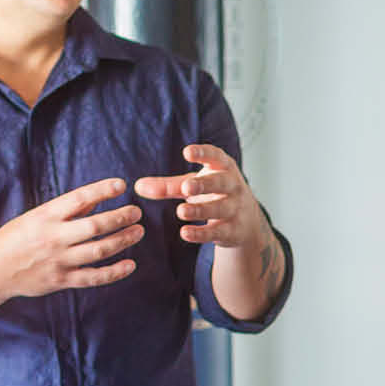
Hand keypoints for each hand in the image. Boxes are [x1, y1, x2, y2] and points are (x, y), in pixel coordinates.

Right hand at [0, 177, 145, 298]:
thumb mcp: (35, 218)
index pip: (79, 198)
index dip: (102, 190)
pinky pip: (94, 277)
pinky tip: (130, 265)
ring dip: (123, 240)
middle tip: (136, 212)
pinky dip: (114, 272)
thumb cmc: (14, 239)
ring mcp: (59, 260)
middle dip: (120, 217)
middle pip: (95, 226)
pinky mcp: (62, 280)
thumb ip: (65, 212)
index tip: (121, 185)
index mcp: (45, 216)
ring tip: (138, 231)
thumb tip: (96, 200)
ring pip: (99, 250)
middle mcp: (54, 237)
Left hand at [136, 144, 268, 251]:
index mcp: (223, 168)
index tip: (187, 152)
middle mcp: (233, 186)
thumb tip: (137, 186)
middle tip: (186, 186)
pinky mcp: (234, 230)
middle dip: (205, 184)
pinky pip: (218, 232)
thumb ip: (167, 186)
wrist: (247, 222)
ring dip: (201, 210)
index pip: (216, 156)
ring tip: (181, 212)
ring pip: (220, 209)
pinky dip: (202, 233)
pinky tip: (185, 233)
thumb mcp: (193, 186)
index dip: (203, 153)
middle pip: (221, 183)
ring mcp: (236, 209)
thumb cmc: (214, 194)